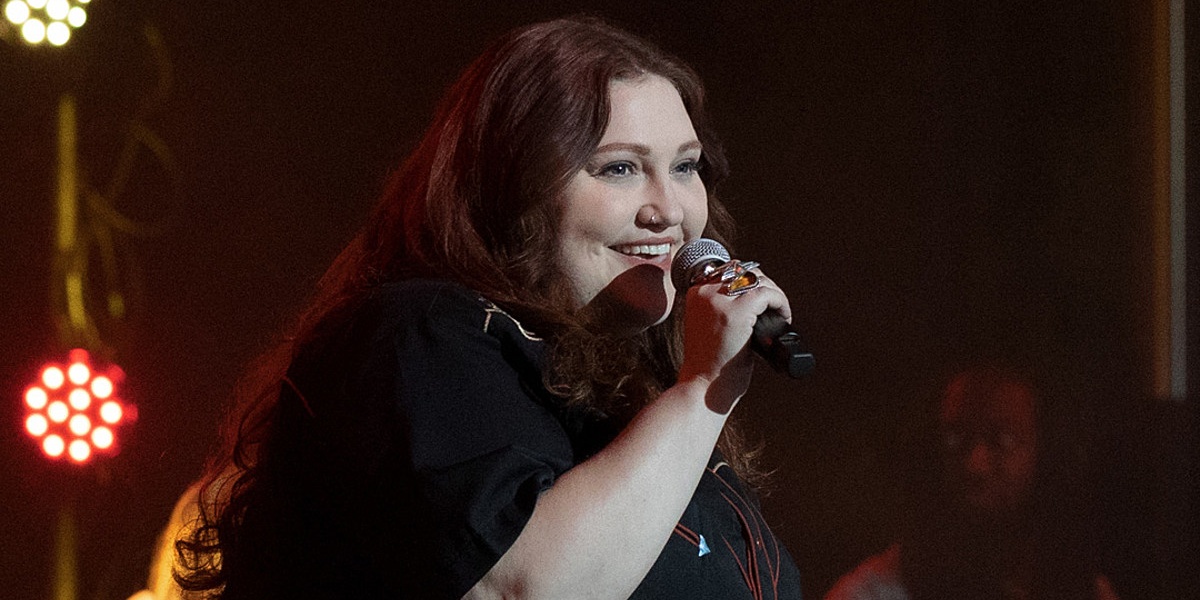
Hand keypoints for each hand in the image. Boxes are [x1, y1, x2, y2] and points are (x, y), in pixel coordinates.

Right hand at [676, 268, 790, 412]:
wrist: (704, 388)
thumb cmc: (711, 365)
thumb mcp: (711, 326)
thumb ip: (726, 307)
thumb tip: (758, 296)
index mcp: (696, 294)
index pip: (729, 271)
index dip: (751, 283)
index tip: (762, 302)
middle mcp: (705, 293)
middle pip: (745, 271)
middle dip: (764, 287)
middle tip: (773, 310)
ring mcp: (720, 301)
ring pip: (758, 279)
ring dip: (775, 295)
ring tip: (779, 315)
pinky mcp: (737, 312)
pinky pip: (768, 294)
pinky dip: (781, 303)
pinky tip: (783, 319)